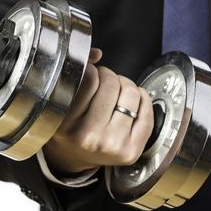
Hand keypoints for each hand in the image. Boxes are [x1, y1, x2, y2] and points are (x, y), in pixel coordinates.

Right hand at [42, 48, 153, 173]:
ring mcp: (112, 145)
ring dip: (126, 85)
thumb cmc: (71, 123)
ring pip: (131, 93)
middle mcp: (88, 137)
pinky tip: (131, 103)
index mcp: (66, 123)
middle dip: (110, 76)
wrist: (77, 157)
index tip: (91, 73)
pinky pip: (146, 110)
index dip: (93, 70)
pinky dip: (141, 99)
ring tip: (117, 92)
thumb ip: (77, 73)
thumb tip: (97, 53)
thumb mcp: (63, 101)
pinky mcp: (131, 151)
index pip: (88, 80)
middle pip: (112, 84)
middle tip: (105, 82)